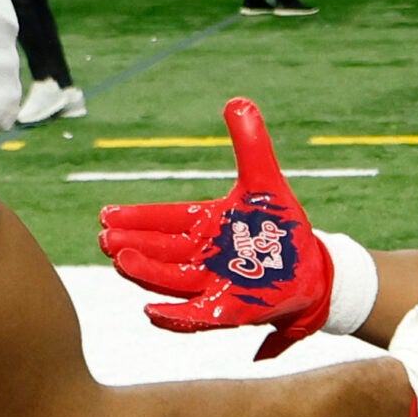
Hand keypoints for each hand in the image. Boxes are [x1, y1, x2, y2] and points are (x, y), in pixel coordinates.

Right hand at [98, 98, 335, 359]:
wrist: (312, 269)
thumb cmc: (281, 226)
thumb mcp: (265, 181)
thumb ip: (250, 144)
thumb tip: (238, 100)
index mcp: (204, 224)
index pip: (164, 219)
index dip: (136, 218)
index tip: (105, 215)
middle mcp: (201, 256)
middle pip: (161, 250)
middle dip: (134, 245)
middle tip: (105, 239)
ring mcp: (213, 284)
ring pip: (172, 280)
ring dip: (146, 273)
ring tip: (121, 263)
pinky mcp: (231, 310)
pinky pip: (198, 316)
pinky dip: (176, 316)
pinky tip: (153, 311)